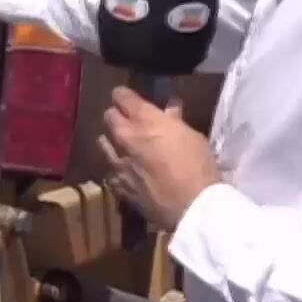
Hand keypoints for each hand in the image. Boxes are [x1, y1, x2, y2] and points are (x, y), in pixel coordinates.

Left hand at [98, 86, 221, 230]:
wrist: (192, 206)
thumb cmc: (198, 166)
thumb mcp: (191, 137)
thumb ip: (174, 121)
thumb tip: (169, 109)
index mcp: (145, 121)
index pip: (122, 97)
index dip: (123, 95)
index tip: (127, 98)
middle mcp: (125, 137)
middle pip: (108, 117)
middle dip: (116, 116)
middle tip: (126, 121)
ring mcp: (118, 163)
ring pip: (103, 143)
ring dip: (111, 141)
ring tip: (121, 145)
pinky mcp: (119, 185)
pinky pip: (110, 171)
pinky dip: (116, 168)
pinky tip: (124, 172)